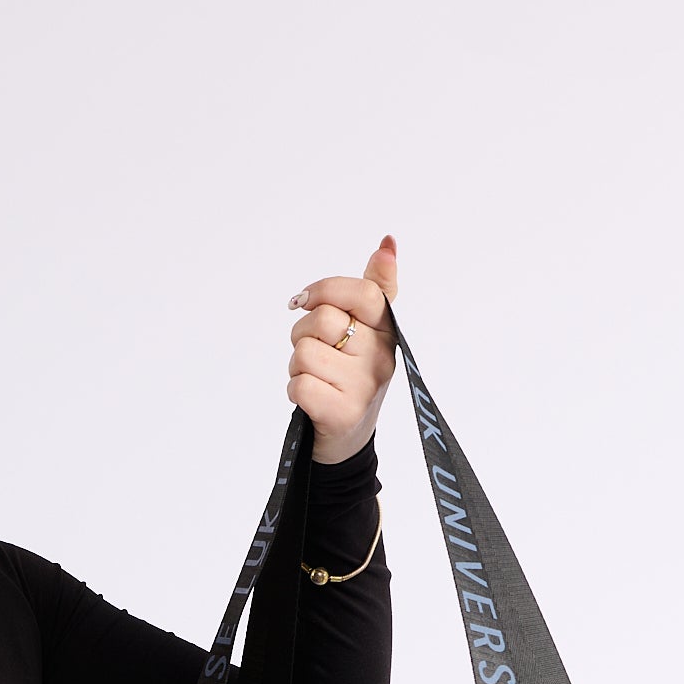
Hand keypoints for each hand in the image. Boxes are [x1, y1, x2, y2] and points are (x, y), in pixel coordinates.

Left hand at [285, 234, 398, 464]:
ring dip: (297, 366)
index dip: (325, 289)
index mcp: (388, 331)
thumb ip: (375, 287)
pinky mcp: (343, 413)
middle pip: (323, 320)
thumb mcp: (370, 332)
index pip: (362, 292)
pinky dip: (295, 391)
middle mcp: (381, 357)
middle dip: (303, 333)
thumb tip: (387, 243)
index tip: (305, 300)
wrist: (348, 440)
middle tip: (314, 351)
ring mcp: (364, 387)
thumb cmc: (352, 376)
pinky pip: (298, 384)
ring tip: (315, 377)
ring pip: (304, 352)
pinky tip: (311, 398)